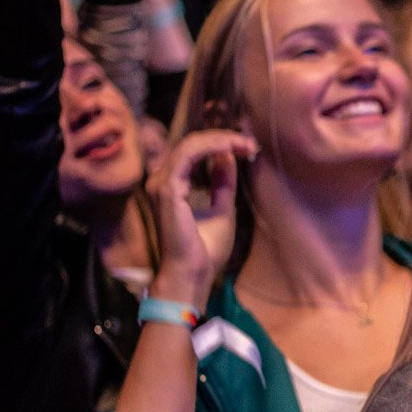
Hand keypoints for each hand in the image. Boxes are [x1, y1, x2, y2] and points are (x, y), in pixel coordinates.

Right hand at [146, 131, 258, 308]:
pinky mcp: (167, 189)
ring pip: (190, 145)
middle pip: (192, 143)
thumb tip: (227, 157)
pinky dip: (211, 147)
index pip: (194, 151)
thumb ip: (222, 183)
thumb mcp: (222, 209)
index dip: (221, 143)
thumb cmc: (205, 249)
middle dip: (224, 138)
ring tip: (245, 144)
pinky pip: (188, 155)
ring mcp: (161, 184)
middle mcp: (162, 181)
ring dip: (220, 140)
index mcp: (172, 185)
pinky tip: (230, 149)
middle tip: (250, 143)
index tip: (248, 147)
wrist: (193, 273)